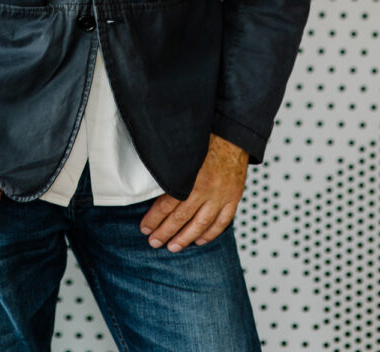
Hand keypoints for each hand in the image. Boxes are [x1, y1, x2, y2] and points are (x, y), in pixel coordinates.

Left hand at [139, 134, 247, 252]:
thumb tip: (151, 179)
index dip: (154, 218)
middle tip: (153, 242)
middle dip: (165, 232)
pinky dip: (211, 233)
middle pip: (181, 217)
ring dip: (185, 238)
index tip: (145, 227)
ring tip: (172, 247)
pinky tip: (199, 240)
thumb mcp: (183, 149)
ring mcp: (221, 195)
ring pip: (201, 224)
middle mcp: (206, 188)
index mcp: (190, 175)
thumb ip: (170, 167)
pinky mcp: (234, 196)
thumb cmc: (206, 135)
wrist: (234, 131)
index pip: (167, 204)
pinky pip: (222, 221)